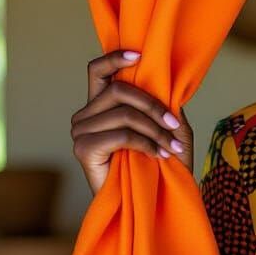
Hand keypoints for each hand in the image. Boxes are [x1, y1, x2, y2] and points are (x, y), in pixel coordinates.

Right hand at [70, 50, 193, 196]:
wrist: (155, 200)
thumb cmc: (162, 162)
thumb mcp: (169, 126)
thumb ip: (163, 101)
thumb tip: (162, 78)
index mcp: (102, 104)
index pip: (98, 71)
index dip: (115, 58)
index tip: (140, 54)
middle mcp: (86, 115)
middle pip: (119, 91)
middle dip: (153, 106)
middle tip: (174, 124)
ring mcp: (81, 132)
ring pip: (124, 114)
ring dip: (155, 130)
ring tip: (172, 146)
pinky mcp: (83, 149)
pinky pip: (121, 134)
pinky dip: (146, 143)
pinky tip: (159, 154)